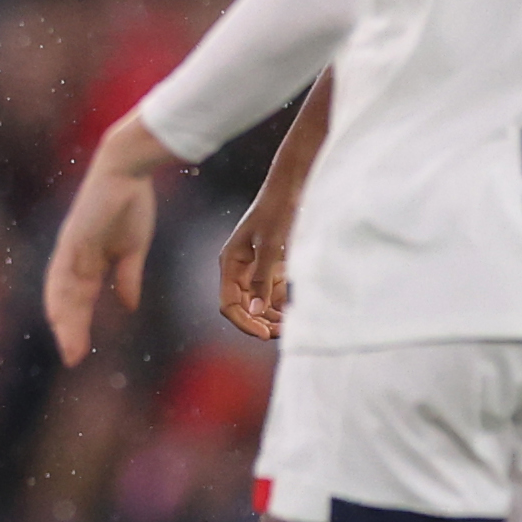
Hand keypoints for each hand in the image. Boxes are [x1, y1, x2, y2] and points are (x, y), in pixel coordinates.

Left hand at [44, 122, 164, 366]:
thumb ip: (127, 277)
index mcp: (87, 263)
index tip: (79, 352)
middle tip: (72, 359)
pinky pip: (66, 268)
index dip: (77, 326)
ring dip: (66, 319)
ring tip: (70, 345)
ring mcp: (71, 248)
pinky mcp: (74, 236)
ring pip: (62, 291)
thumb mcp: (132, 250)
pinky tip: (65, 311)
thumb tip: (128, 306)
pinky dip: (64, 291)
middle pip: (66, 301)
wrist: (127, 172)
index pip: (77, 301)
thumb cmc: (130, 206)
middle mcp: (73, 258)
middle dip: (69, 331)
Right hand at [215, 192, 292, 341]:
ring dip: (270, 317)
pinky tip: (293, 314)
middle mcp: (239, 269)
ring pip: (258, 303)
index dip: (243, 322)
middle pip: (243, 307)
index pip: (228, 303)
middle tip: (281, 333)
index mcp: (230, 263)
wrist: (292, 187)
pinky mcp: (272, 266)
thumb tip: (254, 311)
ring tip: (289, 328)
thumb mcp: (270, 245)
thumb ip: (262, 279)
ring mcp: (256, 268)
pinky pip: (272, 294)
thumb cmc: (277, 211)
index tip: (264, 334)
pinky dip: (281, 306)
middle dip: (259, 322)